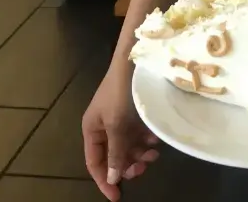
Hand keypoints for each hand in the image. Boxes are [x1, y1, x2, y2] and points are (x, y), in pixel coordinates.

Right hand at [81, 63, 159, 200]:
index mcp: (92, 129)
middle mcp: (104, 126)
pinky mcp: (135, 111)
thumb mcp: (117, 124)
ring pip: (129, 146)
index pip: (94, 163)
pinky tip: (155, 139)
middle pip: (114, 156)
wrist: (137, 59)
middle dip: (127, 165)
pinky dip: (146, 139)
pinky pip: (139, 133)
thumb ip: (116, 151)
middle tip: (144, 168)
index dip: (105, 180)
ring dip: (140, 153)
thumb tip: (113, 177)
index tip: (117, 197)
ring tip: (154, 153)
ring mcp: (120, 118)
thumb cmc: (121, 92)